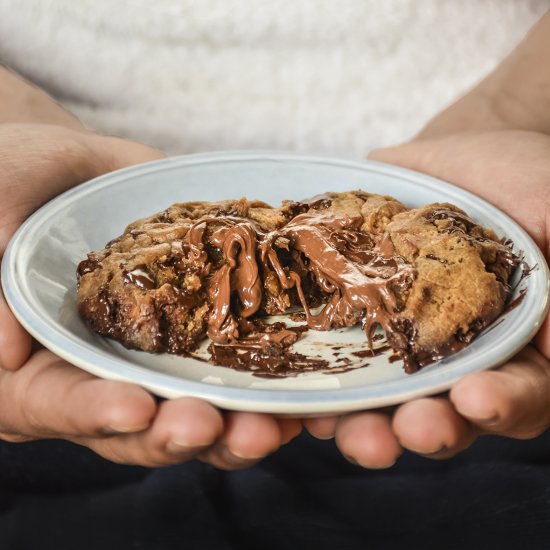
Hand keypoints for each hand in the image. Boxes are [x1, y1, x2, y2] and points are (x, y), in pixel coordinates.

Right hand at [0, 123, 300, 467]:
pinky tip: (300, 392)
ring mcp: (154, 357)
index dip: (93, 412)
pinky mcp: (198, 330)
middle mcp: (99, 374)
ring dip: (234, 424)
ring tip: (274, 424)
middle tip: (216, 426)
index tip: (135, 408)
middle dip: (178, 430)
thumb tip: (6, 355)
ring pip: (194, 408)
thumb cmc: (15, 181)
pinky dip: (267, 382)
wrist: (74, 171)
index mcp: (35, 364)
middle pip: (135, 425)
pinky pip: (233, 365)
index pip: (56, 403)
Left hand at [305, 128, 549, 466]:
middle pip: (449, 413)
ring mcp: (404, 344)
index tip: (476, 397)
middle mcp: (459, 358)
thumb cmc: (522, 182)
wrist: (459, 160)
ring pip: (386, 401)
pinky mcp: (359, 321)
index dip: (503, 404)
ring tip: (352, 428)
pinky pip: (337, 361)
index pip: (522, 394)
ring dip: (368, 423)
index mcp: (519, 347)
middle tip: (410, 427)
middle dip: (429, 426)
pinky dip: (321, 384)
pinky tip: (304, 398)